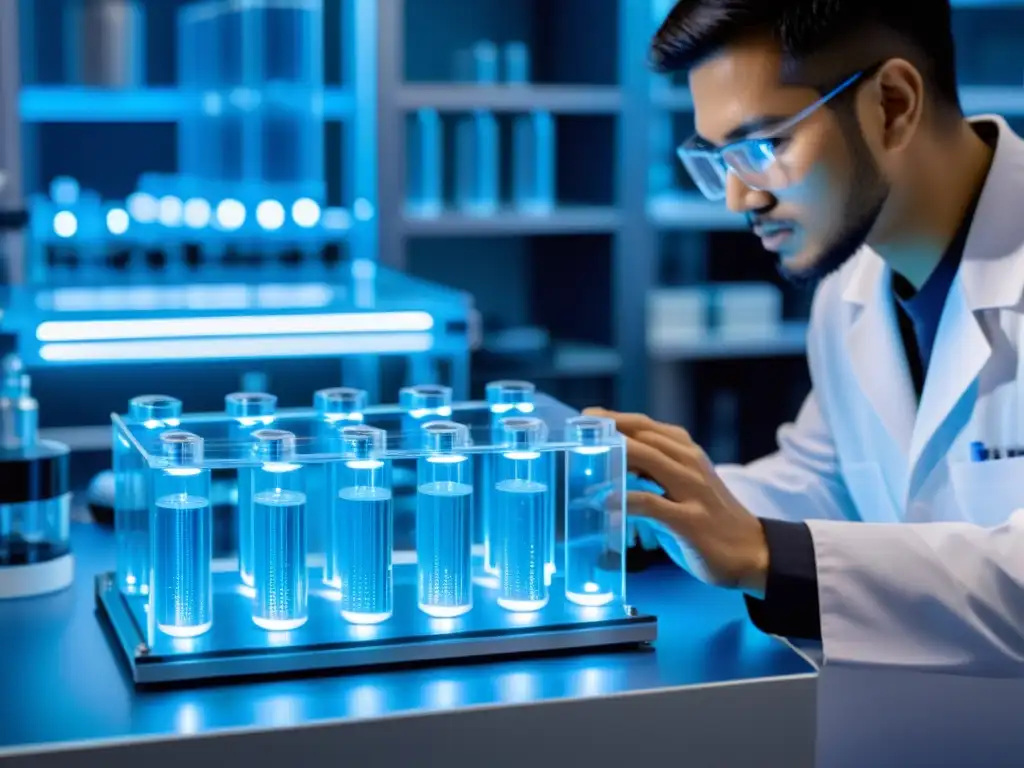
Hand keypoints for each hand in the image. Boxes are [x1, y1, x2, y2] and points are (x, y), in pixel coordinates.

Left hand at [585, 408, 769, 595]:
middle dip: (609, 431)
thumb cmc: (709, 516)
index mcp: (686, 451)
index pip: (646, 425)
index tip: (587, 417)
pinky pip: (651, 504)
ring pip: (648, 460)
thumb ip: (653, 472)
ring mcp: (692, 489)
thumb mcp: (684, 484)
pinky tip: (603, 502)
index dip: (614, 418)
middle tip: (578, 433)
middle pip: (643, 436)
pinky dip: (625, 501)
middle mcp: (689, 462)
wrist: (752, 551)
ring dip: (615, 455)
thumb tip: (612, 469)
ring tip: (583, 458)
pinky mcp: (689, 519)